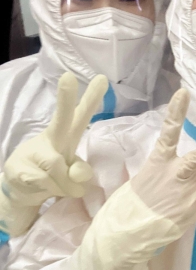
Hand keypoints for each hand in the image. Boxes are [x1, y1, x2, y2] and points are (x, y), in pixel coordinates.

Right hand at [3, 72, 107, 207]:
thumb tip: (77, 174)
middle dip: (66, 98)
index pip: (81, 115)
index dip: (92, 98)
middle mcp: (52, 138)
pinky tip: (43, 190)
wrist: (21, 191)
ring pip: (57, 166)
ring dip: (64, 184)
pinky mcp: (17, 167)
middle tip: (68, 77)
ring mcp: (33, 151)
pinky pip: (44, 182)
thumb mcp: (72, 172)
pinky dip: (52, 192)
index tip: (103, 78)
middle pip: (61, 118)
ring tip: (62, 188)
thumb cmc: (54, 175)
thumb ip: (80, 170)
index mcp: (68, 135)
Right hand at [130, 88, 195, 228]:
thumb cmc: (127, 207)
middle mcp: (176, 175)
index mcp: (158, 163)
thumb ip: (166, 174)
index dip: (176, 113)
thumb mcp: (142, 181)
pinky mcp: (194, 210)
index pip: (168, 132)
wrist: (122, 239)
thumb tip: (187, 181)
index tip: (184, 93)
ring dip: (189, 190)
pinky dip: (187, 208)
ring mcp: (188, 193)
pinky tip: (170, 215)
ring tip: (167, 204)